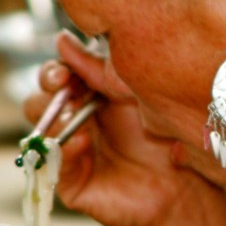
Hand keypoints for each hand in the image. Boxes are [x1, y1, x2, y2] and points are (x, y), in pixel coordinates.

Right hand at [27, 31, 225, 225]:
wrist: (185, 186)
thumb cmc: (166, 138)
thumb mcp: (135, 97)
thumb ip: (100, 72)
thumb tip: (63, 39)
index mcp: (87, 99)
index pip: (55, 79)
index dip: (54, 71)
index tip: (64, 69)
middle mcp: (74, 125)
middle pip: (40, 102)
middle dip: (47, 91)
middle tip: (61, 83)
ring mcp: (70, 155)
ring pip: (40, 133)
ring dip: (52, 119)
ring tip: (73, 113)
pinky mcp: (73, 185)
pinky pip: (57, 168)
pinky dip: (66, 153)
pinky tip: (81, 141)